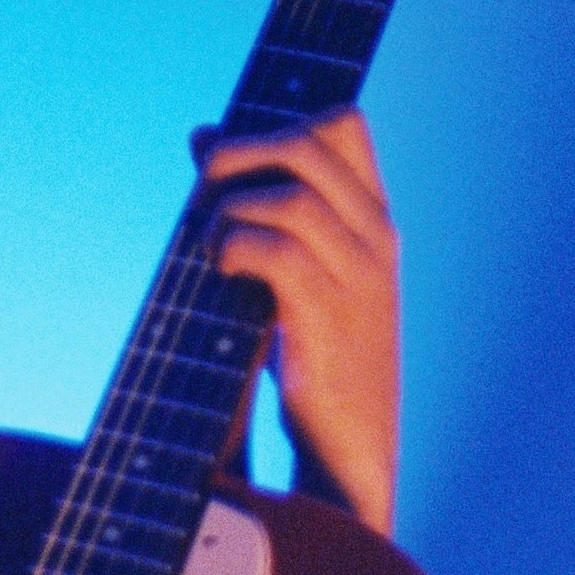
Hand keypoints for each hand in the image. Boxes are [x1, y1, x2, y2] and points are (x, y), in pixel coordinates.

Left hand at [191, 109, 398, 534]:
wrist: (347, 453)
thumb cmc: (311, 359)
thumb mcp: (289, 269)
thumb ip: (256, 202)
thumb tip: (202, 135)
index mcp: (373, 220)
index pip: (344, 124)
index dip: (276, 121)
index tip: (227, 160)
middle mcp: (376, 239)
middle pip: (309, 143)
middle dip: (236, 156)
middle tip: (199, 197)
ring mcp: (360, 278)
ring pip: (291, 195)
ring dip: (230, 210)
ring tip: (207, 246)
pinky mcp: (330, 320)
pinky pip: (279, 253)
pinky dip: (234, 250)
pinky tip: (219, 275)